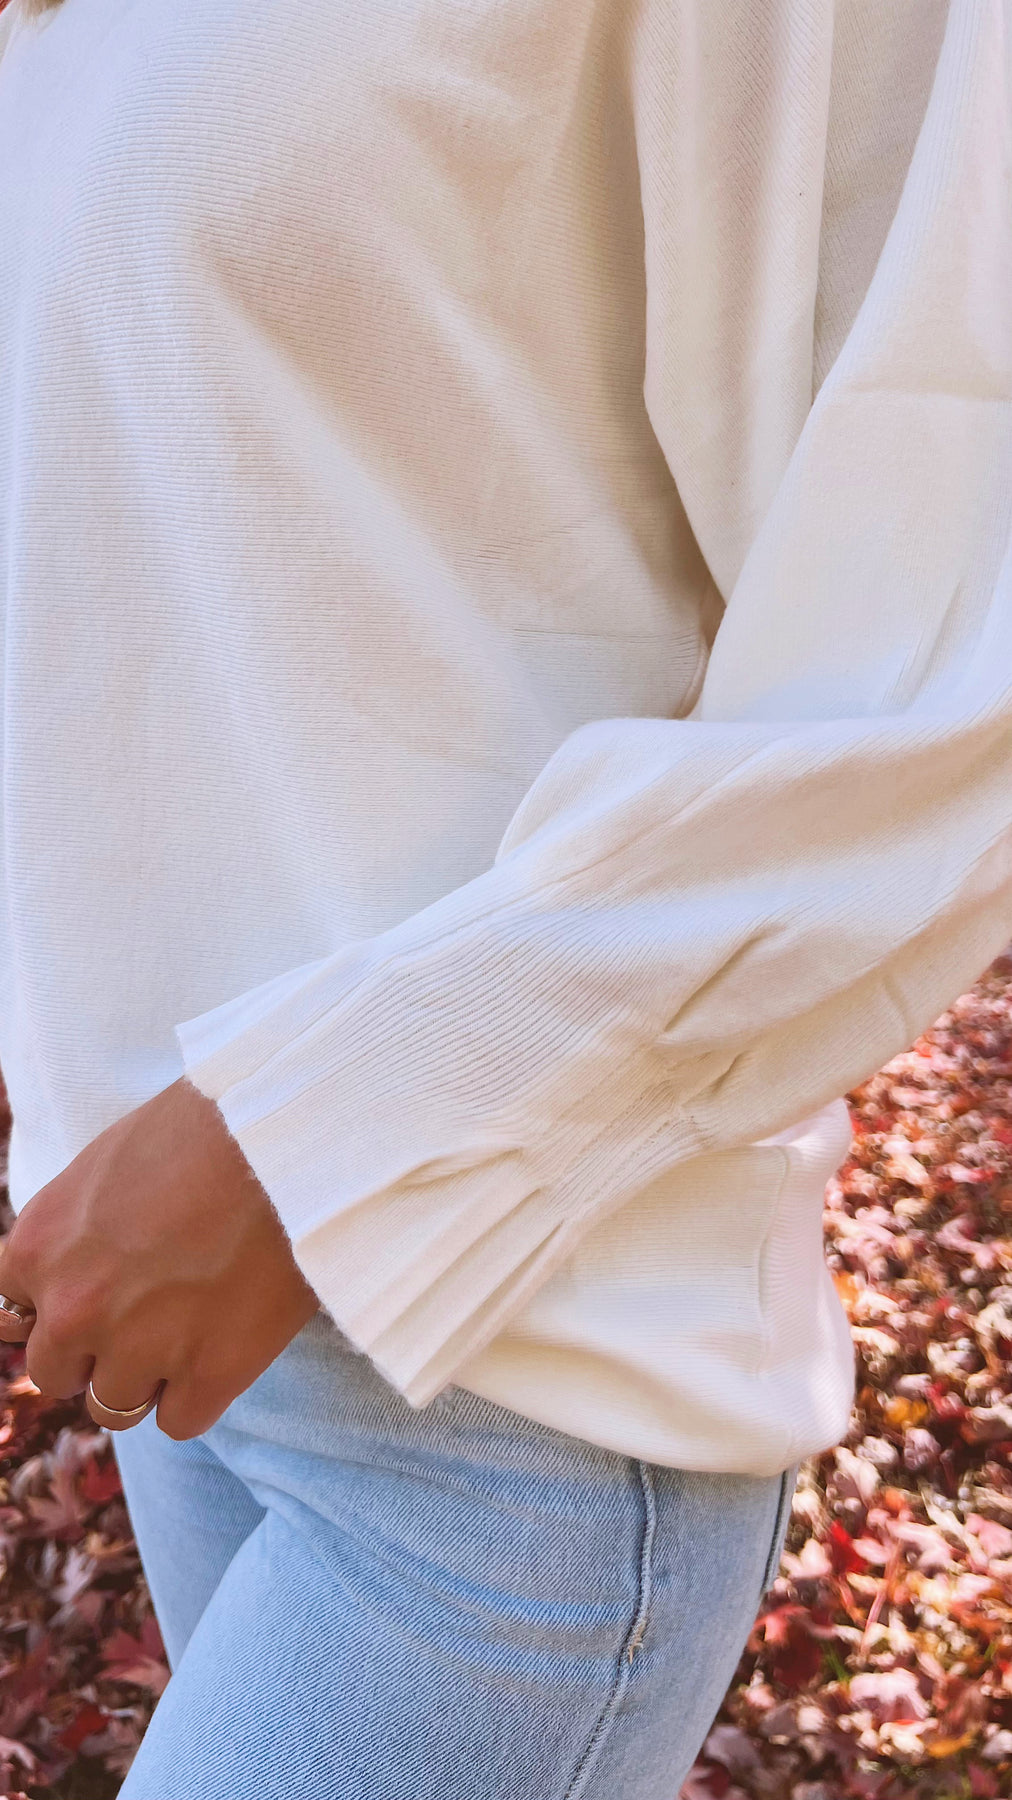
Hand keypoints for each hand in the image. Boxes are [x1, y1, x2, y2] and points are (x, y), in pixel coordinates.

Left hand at [0, 1078, 318, 1438]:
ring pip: (115, 1407)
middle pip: (59, 1372)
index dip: (61, 1308)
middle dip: (98, 1349)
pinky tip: (226, 1345)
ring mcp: (140, 1347)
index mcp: (38, 1248)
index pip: (15, 1318)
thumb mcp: (105, 1168)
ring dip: (148, 1377)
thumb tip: (74, 1275)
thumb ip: (72, 1234)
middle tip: (151, 1312)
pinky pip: (179, 1421)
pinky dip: (200, 1393)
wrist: (288, 1132)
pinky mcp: (210, 1373)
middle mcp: (74, 1308)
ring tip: (195, 1326)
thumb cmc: (204, 1129)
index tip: (98, 1296)